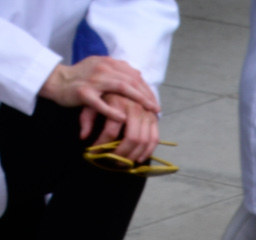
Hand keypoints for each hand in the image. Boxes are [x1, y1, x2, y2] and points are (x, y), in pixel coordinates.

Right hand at [41, 54, 157, 123]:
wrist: (56, 81)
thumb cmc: (80, 78)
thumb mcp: (100, 69)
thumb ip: (118, 71)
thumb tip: (137, 74)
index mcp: (107, 63)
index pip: (133, 74)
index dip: (146, 88)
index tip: (155, 101)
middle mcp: (102, 68)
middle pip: (130, 80)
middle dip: (146, 95)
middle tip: (156, 108)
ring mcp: (93, 80)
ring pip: (120, 88)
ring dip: (137, 100)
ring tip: (148, 111)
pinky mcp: (83, 93)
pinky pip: (100, 103)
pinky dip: (112, 112)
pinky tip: (123, 119)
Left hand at [89, 90, 159, 162]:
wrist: (122, 80)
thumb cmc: (103, 92)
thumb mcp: (91, 101)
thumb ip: (86, 118)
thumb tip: (83, 137)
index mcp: (117, 101)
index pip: (111, 131)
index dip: (102, 145)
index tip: (94, 153)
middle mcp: (135, 106)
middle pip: (131, 138)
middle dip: (122, 153)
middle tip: (113, 162)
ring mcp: (146, 112)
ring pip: (144, 140)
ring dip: (134, 155)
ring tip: (124, 162)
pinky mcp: (153, 118)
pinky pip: (154, 138)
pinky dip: (148, 151)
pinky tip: (138, 158)